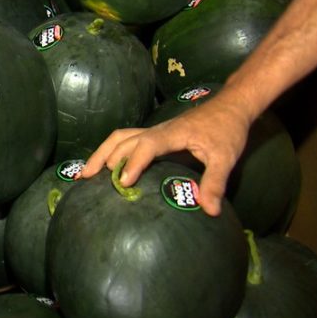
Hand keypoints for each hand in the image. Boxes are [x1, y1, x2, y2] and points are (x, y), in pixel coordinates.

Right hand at [79, 94, 252, 216]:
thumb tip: (209, 210)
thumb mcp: (225, 157)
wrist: (231, 106)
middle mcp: (157, 130)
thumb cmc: (227, 130)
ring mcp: (154, 131)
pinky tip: (104, 166)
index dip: (134, 162)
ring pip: (120, 137)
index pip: (146, 146)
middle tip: (87, 181)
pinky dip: (110, 151)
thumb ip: (215, 182)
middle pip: (122, 140)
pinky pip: (126, 140)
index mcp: (172, 134)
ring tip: (85, 174)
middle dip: (103, 158)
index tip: (123, 182)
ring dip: (101, 153)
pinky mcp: (155, 135)